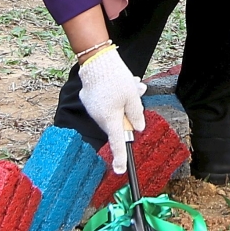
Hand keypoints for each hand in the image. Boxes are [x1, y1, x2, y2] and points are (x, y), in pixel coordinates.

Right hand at [78, 45, 145, 173]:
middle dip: (131, 110)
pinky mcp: (89, 98)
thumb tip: (137, 128)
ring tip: (133, 82)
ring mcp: (92, 107)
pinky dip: (116, 95)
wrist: (96, 60)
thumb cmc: (115, 79)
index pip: (117, 142)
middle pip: (119, 121)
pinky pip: (106, 102)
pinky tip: (121, 80)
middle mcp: (99, 116)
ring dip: (126, 100)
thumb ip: (136, 114)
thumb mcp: (133, 96)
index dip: (120, 157)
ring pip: (114, 109)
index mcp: (110, 119)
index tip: (120, 170)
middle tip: (140, 91)